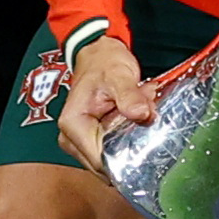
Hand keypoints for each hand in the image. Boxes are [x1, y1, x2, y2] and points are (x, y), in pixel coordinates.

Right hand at [56, 35, 155, 177]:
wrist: (99, 55)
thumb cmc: (103, 63)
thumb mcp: (118, 75)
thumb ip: (130, 95)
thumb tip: (142, 114)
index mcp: (72, 126)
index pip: (101, 161)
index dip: (126, 157)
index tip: (146, 136)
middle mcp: (72, 139)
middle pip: (107, 164)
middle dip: (131, 145)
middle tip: (146, 116)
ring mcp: (81, 142)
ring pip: (113, 158)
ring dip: (131, 139)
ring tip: (140, 110)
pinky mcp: (92, 141)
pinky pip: (115, 150)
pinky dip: (128, 136)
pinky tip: (135, 116)